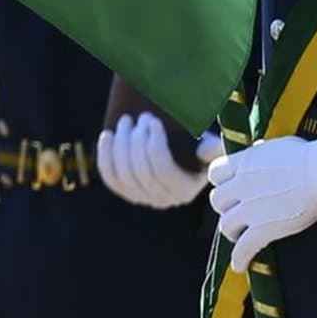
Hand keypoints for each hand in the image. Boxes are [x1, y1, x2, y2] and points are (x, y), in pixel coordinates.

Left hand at [96, 112, 219, 209]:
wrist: (179, 155)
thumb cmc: (196, 148)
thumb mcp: (209, 147)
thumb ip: (211, 148)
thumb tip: (205, 151)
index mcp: (184, 191)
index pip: (163, 171)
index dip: (154, 146)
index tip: (152, 121)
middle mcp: (162, 200)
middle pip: (141, 171)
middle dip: (136, 140)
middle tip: (140, 117)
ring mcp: (142, 198)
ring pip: (123, 174)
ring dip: (121, 144)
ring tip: (126, 121)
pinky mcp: (125, 191)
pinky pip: (110, 177)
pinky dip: (105, 156)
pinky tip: (107, 136)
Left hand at [208, 136, 316, 272]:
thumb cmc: (306, 156)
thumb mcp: (275, 147)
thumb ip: (260, 153)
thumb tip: (257, 152)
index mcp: (243, 163)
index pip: (215, 173)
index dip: (221, 181)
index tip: (228, 186)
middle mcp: (240, 185)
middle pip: (217, 200)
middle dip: (225, 206)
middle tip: (236, 211)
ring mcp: (249, 209)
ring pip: (225, 224)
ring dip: (231, 230)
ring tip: (239, 235)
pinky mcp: (262, 229)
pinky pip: (243, 248)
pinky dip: (240, 258)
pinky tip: (239, 265)